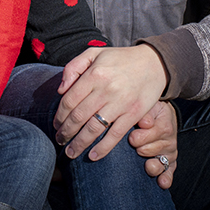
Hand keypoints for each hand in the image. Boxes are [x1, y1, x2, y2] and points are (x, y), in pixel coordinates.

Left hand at [53, 44, 168, 160]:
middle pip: (79, 116)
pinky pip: (115, 134)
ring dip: (79, 143)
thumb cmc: (120, 59)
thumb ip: (73, 67)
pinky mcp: (134, 113)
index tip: (56, 125)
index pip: (69, 100)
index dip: (60, 116)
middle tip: (59, 140)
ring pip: (94, 128)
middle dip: (66, 132)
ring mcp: (121, 102)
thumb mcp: (94, 53)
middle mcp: (106, 89)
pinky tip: (92, 156)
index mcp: (94, 74)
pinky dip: (103, 148)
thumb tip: (60, 90)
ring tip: (71, 152)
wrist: (154, 63)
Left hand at [131, 101, 178, 189]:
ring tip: (147, 165)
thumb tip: (144, 122)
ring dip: (152, 166)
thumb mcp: (150, 107)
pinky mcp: (170, 163)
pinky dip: (166, 178)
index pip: (153, 133)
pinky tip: (162, 183)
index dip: (140, 136)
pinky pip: (169, 172)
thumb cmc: (152, 112)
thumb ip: (146, 113)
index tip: (131, 137)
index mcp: (164, 125)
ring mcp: (170, 153)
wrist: (164, 116)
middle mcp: (169, 140)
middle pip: (152, 150)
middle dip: (141, 149)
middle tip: (134, 145)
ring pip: (160, 163)